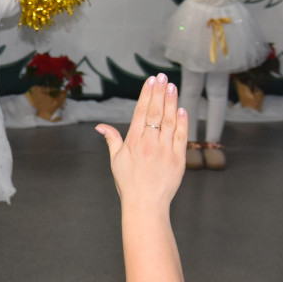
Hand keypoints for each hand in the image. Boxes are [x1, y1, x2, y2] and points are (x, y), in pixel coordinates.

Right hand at [95, 74, 186, 209]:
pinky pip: (180, 136)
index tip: (150, 81)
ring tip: (172, 86)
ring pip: (169, 121)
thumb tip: (101, 126)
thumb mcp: (116, 161)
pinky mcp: (178, 159)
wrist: (145, 204)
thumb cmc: (129, 183)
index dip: (146, 95)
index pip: (140, 112)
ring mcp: (165, 151)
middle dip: (159, 92)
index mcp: (133, 143)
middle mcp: (149, 144)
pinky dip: (182, 122)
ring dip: (171, 102)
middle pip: (155, 112)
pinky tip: (182, 109)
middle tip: (162, 77)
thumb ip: (112, 140)